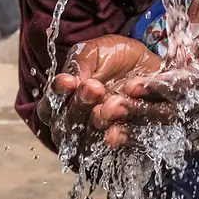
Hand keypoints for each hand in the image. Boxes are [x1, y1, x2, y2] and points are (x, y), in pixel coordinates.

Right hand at [37, 35, 163, 157]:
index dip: (56, 97)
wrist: (150, 65)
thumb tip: (67, 82)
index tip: (69, 82)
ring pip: (88, 141)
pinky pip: (118, 147)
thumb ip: (78, 64)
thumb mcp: (93, 51)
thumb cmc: (114, 56)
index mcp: (64, 101)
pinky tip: (117, 131)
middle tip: (94, 88)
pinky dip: (118, 138)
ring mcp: (98, 136)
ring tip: (110, 105)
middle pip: (67, 126)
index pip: (49, 107)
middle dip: (79, 106)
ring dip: (98, 121)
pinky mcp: (123, 144)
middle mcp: (77, 122)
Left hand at [115, 0, 198, 127]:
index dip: (166, 85)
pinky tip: (115, 131)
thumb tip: (184, 51)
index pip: (197, 80)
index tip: (134, 85)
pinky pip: (165, 123)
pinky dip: (140, 129)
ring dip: (139, 123)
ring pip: (172, 120)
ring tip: (110, 121)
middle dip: (146, 109)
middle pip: (183, 107)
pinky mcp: (189, 108)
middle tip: (114, 106)